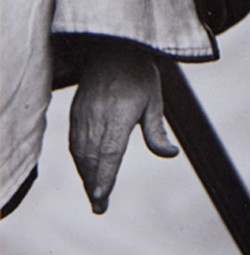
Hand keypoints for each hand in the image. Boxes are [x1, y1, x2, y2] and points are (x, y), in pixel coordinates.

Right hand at [68, 38, 177, 213]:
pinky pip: (74, 142)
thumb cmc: (139, 73)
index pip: (110, 153)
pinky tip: (85, 169)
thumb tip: (170, 154)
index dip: (104, 177)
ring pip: (81, 153)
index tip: (101, 197)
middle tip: (99, 207)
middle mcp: (98, 117)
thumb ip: (157, 130)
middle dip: (94, 185)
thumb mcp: (154, 99)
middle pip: (93, 159)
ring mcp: (84, 115)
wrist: (113, 48)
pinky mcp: (76, 112)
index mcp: (119, 115)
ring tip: (93, 193)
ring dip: (86, 175)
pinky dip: (78, 159)